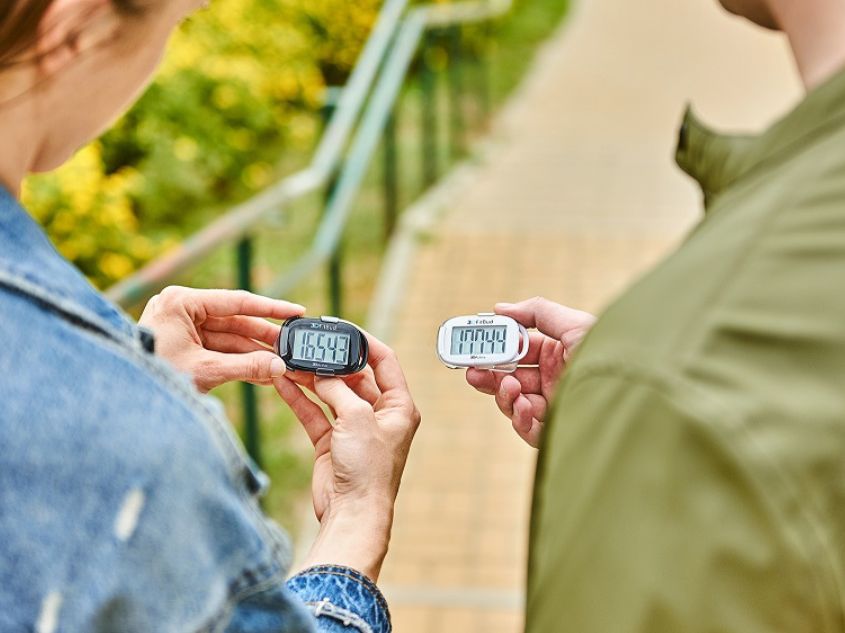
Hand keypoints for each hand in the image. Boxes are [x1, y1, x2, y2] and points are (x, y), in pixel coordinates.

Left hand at [139, 286, 304, 392]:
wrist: (123, 403)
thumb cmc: (155, 378)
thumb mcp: (205, 371)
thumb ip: (246, 366)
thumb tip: (280, 366)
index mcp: (181, 302)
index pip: (236, 301)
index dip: (270, 309)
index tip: (296, 311)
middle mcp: (181, 309)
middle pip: (234, 320)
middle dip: (263, 337)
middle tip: (292, 346)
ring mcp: (181, 327)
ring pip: (228, 338)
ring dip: (254, 353)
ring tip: (281, 365)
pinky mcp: (183, 345)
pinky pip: (218, 350)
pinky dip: (238, 361)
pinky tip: (263, 372)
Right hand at [273, 335, 419, 580]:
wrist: (351, 514)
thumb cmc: (367, 470)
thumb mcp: (357, 418)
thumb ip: (339, 389)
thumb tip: (322, 371)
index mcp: (399, 407)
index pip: (385, 361)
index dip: (365, 342)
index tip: (343, 327)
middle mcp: (379, 415)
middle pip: (354, 376)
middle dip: (332, 360)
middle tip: (310, 344)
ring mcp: (354, 429)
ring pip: (331, 393)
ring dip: (311, 377)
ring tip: (290, 360)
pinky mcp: (331, 443)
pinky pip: (314, 412)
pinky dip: (299, 397)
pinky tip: (283, 381)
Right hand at [466, 297, 595, 447]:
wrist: (635, 390)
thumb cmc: (610, 353)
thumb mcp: (574, 323)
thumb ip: (536, 313)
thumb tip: (499, 309)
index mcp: (558, 354)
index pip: (517, 351)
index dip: (495, 349)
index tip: (474, 345)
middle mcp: (555, 380)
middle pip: (510, 378)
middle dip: (489, 375)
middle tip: (472, 371)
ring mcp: (556, 406)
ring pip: (514, 404)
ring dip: (504, 395)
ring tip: (509, 386)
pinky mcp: (559, 430)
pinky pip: (530, 430)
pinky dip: (521, 418)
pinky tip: (524, 406)